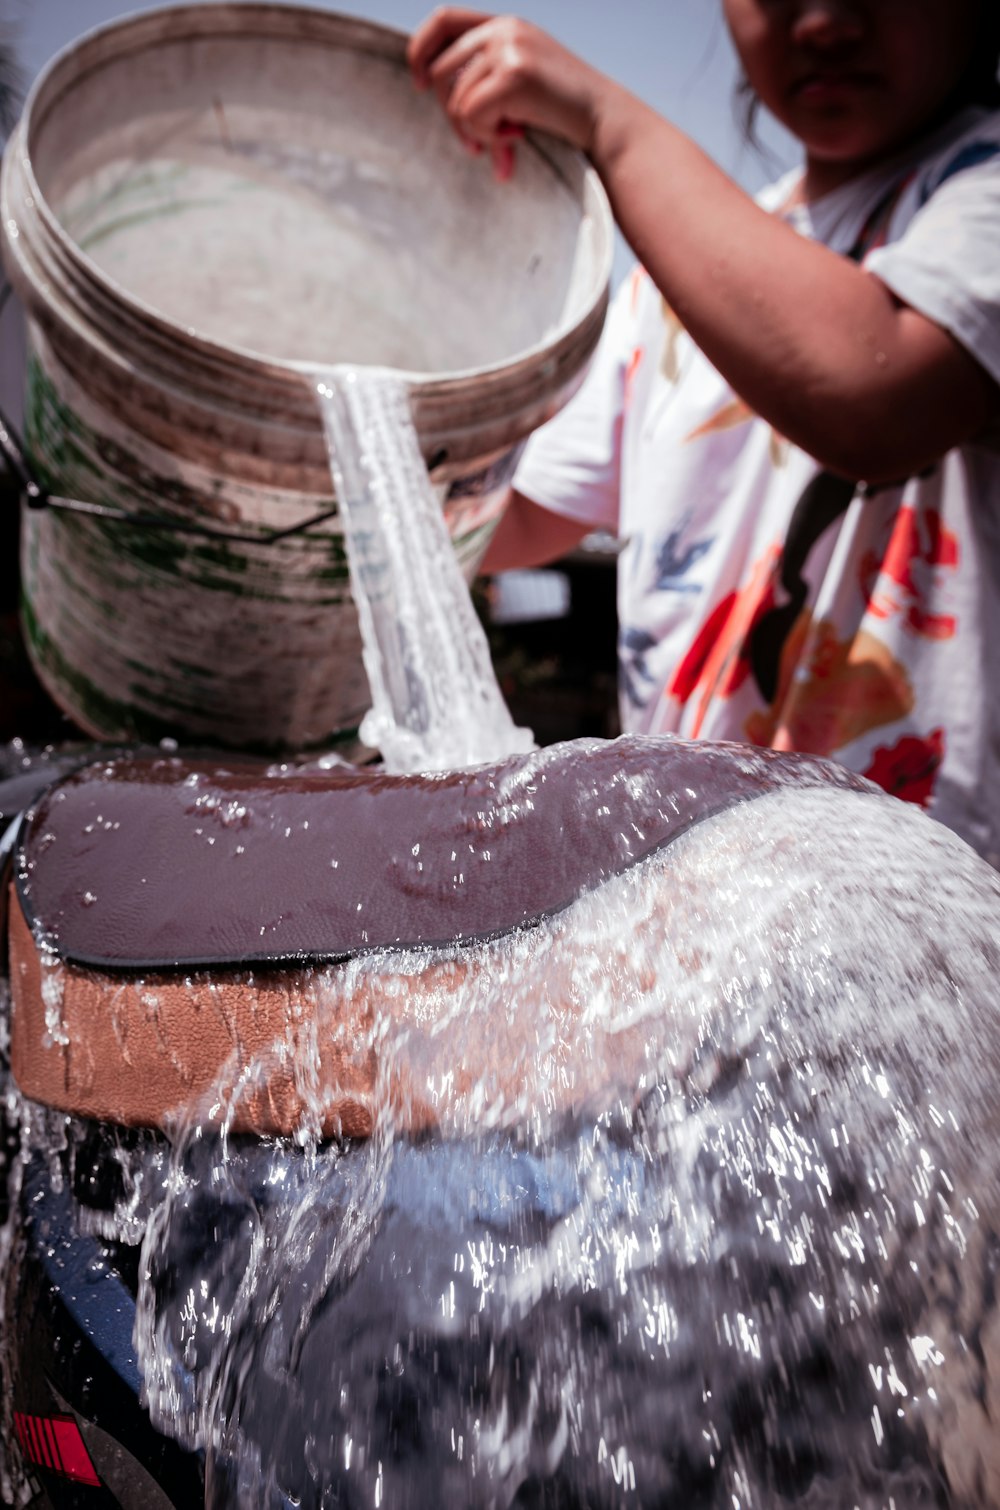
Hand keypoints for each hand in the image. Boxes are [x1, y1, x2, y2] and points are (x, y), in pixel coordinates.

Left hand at [407, 8, 607, 179]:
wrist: (606, 121)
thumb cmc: (565, 113)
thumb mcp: (523, 85)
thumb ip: (488, 84)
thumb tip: (450, 114)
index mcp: (504, 26)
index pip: (443, 20)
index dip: (420, 50)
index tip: (418, 82)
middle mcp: (504, 30)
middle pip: (439, 73)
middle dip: (450, 117)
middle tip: (474, 146)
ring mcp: (509, 49)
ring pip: (455, 101)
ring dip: (475, 133)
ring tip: (508, 141)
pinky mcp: (515, 74)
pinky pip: (471, 114)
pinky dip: (488, 136)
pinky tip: (517, 137)